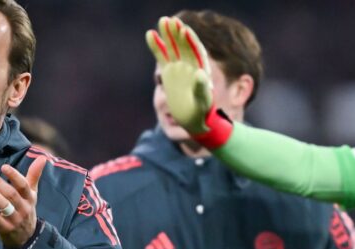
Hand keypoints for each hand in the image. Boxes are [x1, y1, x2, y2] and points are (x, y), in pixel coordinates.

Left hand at [0, 156, 46, 248]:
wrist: (26, 237)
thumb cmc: (26, 208)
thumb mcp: (32, 193)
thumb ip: (34, 175)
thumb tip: (43, 157)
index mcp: (30, 197)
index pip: (23, 185)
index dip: (14, 176)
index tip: (4, 167)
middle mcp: (24, 208)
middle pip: (12, 194)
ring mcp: (16, 219)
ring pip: (4, 206)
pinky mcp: (6, 229)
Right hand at [146, 16, 214, 134]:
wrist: (195, 121)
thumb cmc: (202, 114)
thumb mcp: (204, 103)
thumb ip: (202, 89)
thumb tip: (201, 74)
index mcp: (202, 71)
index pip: (197, 53)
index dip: (191, 42)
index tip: (185, 31)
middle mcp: (191, 66)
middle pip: (184, 46)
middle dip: (178, 34)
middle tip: (170, 21)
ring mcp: (180, 67)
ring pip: (173, 48)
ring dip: (168, 35)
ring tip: (162, 20)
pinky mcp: (169, 72)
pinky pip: (162, 56)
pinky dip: (157, 46)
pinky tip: (150, 33)